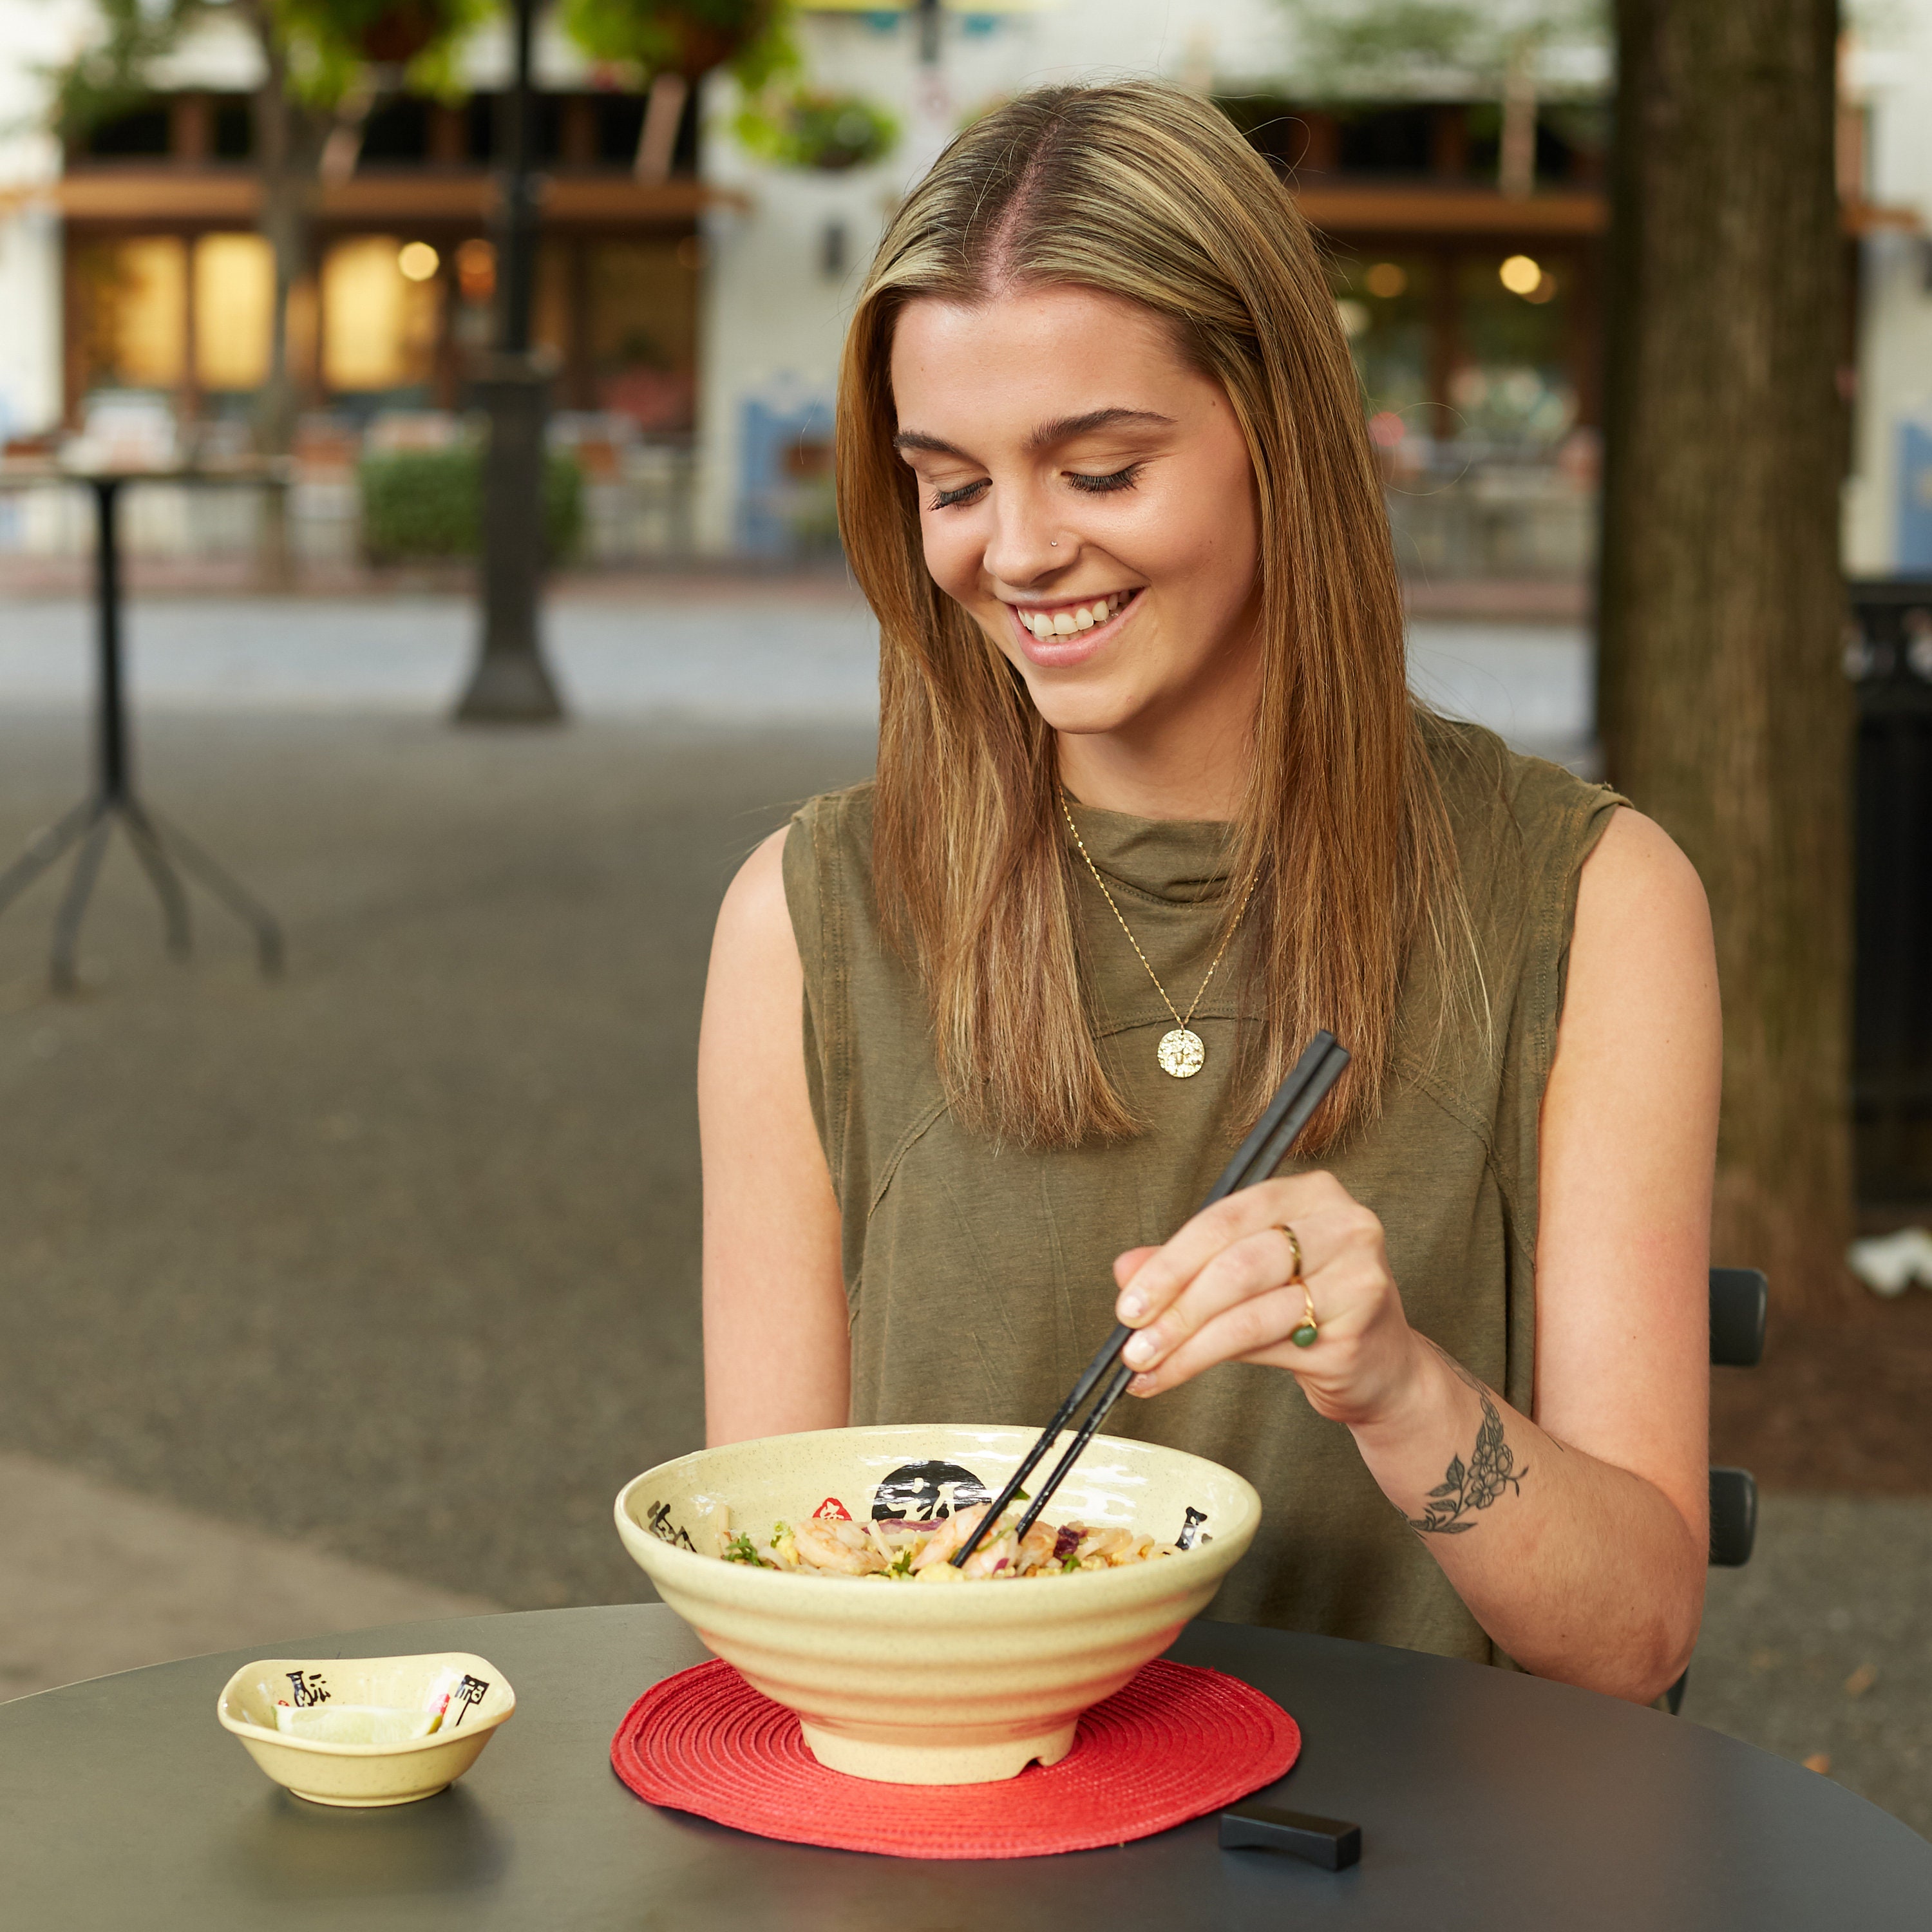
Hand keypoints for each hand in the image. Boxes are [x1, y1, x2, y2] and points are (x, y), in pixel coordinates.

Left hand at [1113, 1171, 1424, 1428]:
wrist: (1384, 1367)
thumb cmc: (1315, 1309)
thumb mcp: (1248, 1277)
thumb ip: (1190, 1266)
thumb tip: (1127, 1269)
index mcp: (1311, 1193)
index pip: (1225, 1218)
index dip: (1169, 1262)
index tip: (1129, 1301)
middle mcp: (1343, 1225)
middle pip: (1236, 1264)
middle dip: (1174, 1307)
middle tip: (1132, 1342)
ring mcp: (1357, 1276)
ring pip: (1248, 1310)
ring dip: (1186, 1345)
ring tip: (1147, 1366)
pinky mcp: (1358, 1329)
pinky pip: (1270, 1345)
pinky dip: (1213, 1363)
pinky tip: (1177, 1374)